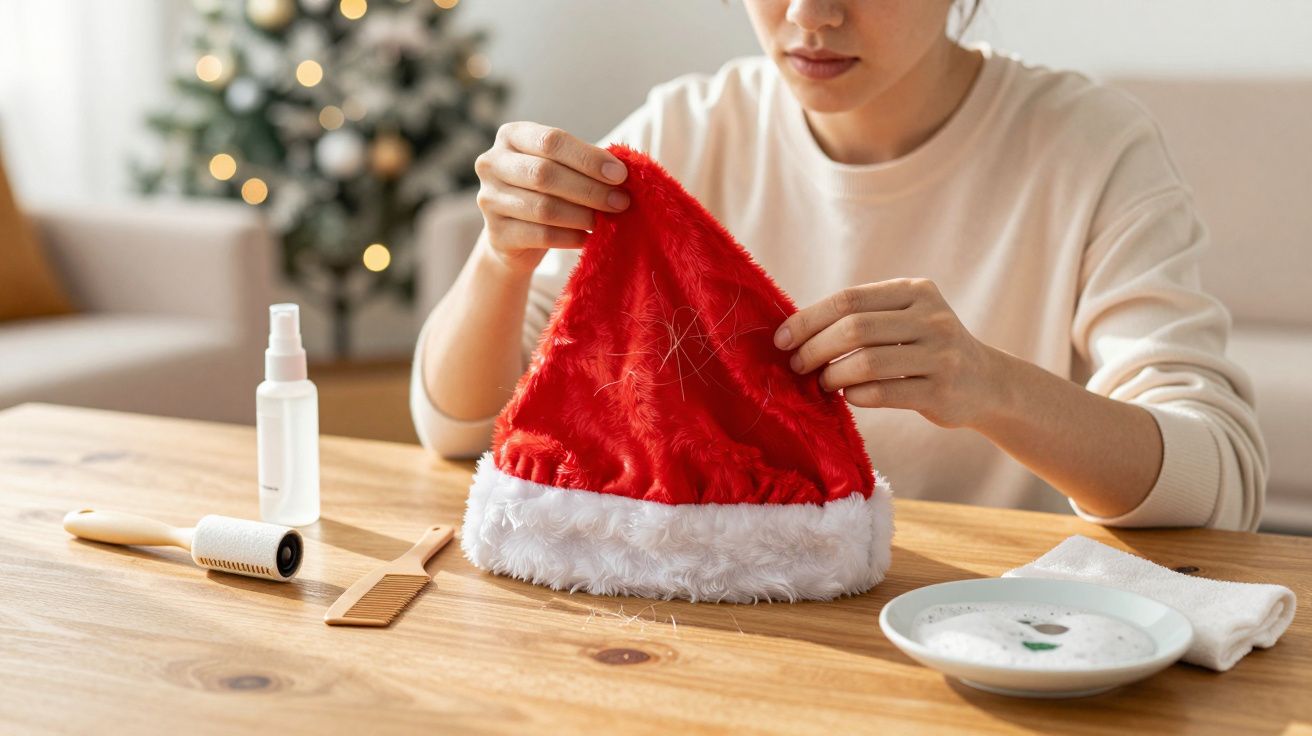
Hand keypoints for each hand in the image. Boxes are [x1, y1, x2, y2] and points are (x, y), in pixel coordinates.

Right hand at [474, 121, 630, 274]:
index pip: (551, 141)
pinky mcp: (496, 234)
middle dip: (589, 189)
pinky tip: (588, 239)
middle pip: (545, 174)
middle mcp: (492, 163)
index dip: (588, 158)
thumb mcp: (562, 167)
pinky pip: (540, 236)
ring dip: (582, 215)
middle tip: (620, 202)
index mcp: (511, 136)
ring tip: (605, 221)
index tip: (620, 175)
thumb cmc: (547, 191)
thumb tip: (621, 174)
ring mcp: (489, 199)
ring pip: (543, 208)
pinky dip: (570, 238)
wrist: (516, 236)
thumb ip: (585, 164)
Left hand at [773, 278, 1005, 428]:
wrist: (986, 382)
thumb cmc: (927, 348)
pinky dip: (855, 395)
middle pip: (855, 328)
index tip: (781, 339)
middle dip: (815, 348)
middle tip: (797, 365)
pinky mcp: (941, 391)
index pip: (849, 299)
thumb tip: (794, 329)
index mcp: (915, 291)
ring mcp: (940, 354)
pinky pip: (883, 393)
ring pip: (867, 362)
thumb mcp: (905, 318)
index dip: (808, 319)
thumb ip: (863, 317)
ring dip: (833, 375)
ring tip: (821, 382)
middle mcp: (931, 317)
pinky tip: (848, 395)